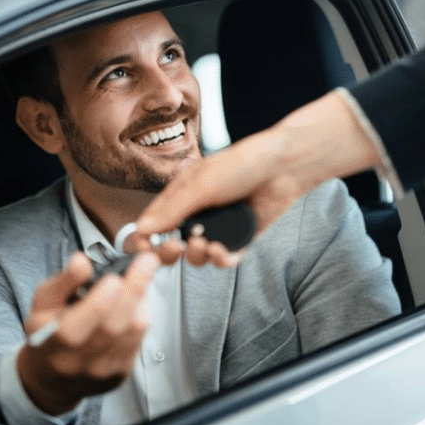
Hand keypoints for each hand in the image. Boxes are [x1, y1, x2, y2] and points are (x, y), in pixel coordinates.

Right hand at [17, 252, 158, 415]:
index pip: (73, 329)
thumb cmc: (49, 333)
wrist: (55, 376)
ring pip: (132, 331)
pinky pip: (140, 338)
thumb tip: (82, 261)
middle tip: (146, 261)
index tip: (113, 278)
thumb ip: (63, 281)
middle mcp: (77, 361)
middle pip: (112, 327)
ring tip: (142, 275)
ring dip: (142, 298)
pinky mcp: (122, 371)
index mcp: (50, 343)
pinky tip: (139, 298)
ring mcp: (102, 370)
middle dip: (133, 289)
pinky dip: (143, 312)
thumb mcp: (43, 303)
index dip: (97, 302)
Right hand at [136, 91, 381, 265]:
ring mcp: (218, 227)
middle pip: (171, 246)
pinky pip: (224, 259)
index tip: (144, 248)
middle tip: (178, 247)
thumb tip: (142, 230)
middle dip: (170, 253)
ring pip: (197, 256)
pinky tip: (224, 252)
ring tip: (208, 244)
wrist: (282, 167)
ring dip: (198, 255)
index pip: (153, 224)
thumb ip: (172, 210)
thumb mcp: (200, 184)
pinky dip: (222, 259)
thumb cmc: (240, 164)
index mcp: (180, 197)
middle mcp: (196, 214)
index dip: (145, 239)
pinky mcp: (240, 238)